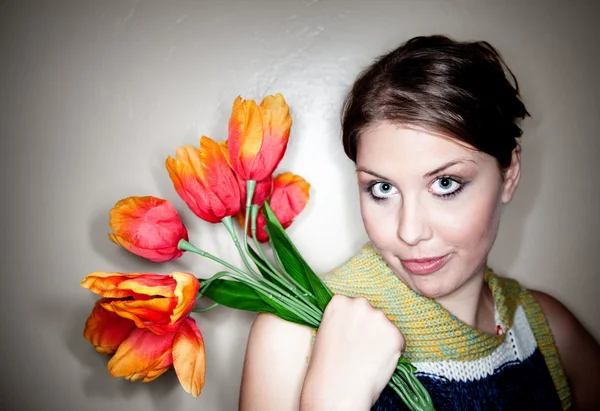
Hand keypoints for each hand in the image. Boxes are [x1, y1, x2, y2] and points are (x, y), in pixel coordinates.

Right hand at [300, 295, 404, 410]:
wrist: (336, 392)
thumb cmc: (328, 369)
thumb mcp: (327, 333)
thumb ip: (343, 321)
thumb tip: (359, 323)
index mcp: (339, 302)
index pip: (355, 307)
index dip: (355, 325)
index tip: (351, 337)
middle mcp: (360, 304)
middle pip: (372, 314)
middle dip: (371, 330)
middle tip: (361, 350)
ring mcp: (379, 317)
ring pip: (386, 328)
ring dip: (382, 341)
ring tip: (367, 360)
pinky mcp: (395, 334)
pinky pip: (399, 342)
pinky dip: (393, 353)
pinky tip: (377, 363)